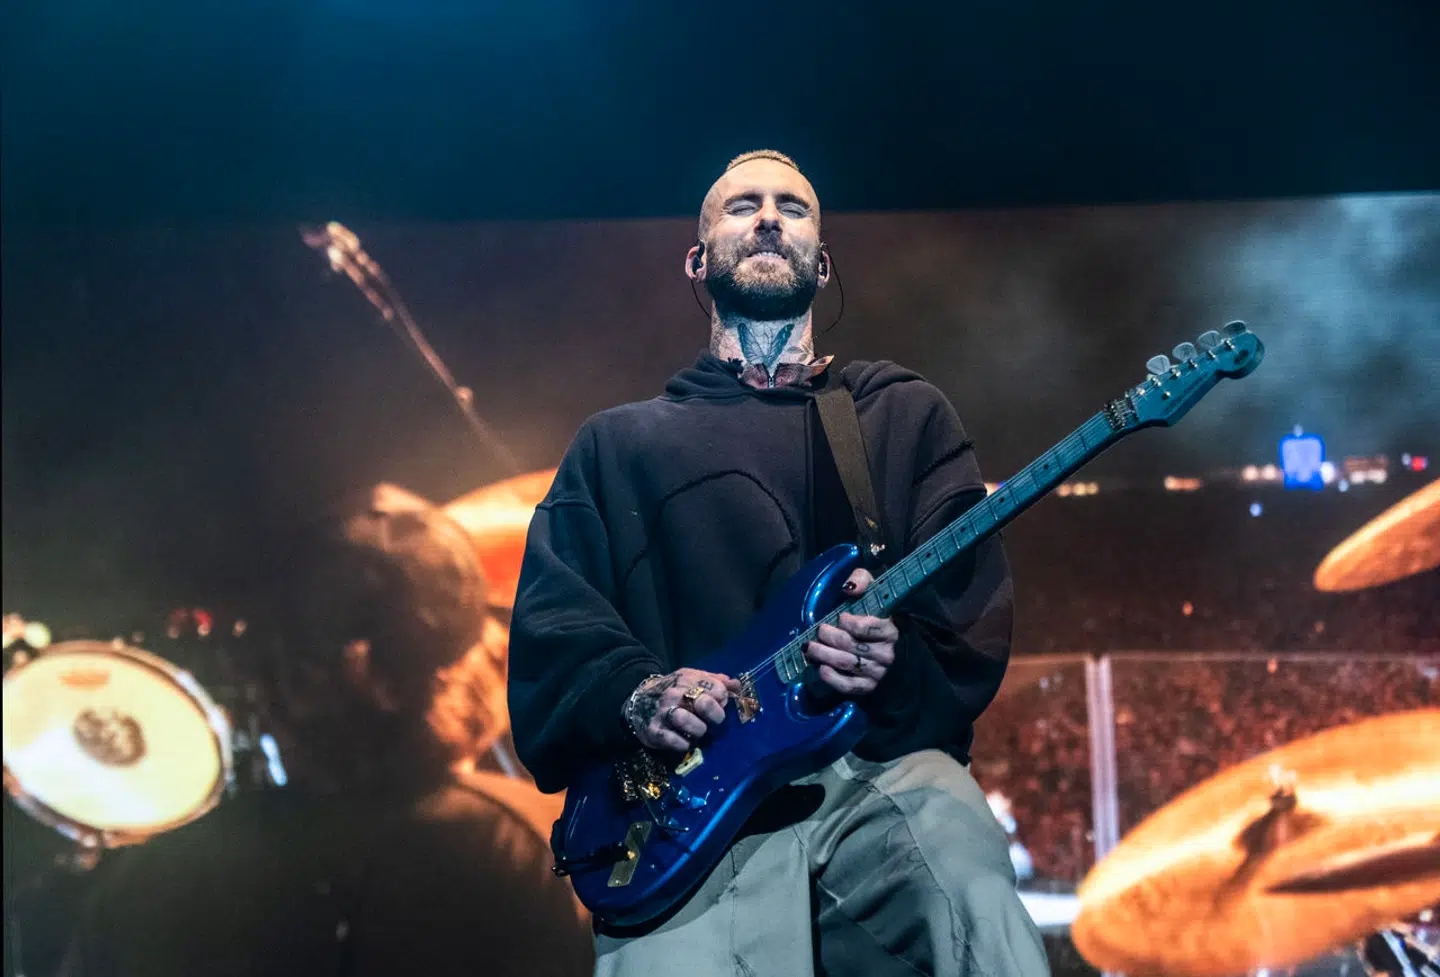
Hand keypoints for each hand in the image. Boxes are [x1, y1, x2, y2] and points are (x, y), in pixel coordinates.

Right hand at [622, 668, 740, 752]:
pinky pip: (674, 741)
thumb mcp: (694, 680)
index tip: (720, 704)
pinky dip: (684, 744)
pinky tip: (685, 741)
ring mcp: (663, 712)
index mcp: (687, 679)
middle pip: (703, 703)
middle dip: (715, 715)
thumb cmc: (675, 692)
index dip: (723, 699)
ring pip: (688, 722)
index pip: (717, 688)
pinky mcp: (654, 731)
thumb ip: (716, 682)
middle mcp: (674, 694)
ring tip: (699, 731)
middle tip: (714, 720)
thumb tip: (736, 685)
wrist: (640, 701)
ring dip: (699, 730)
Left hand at [805, 568, 898, 694]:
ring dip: (824, 655)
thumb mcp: (874, 593)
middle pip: (852, 646)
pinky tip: (821, 668)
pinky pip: (848, 686)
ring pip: (847, 664)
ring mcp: (878, 673)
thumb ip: (862, 581)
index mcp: (891, 630)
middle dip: (831, 637)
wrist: (894, 652)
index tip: (841, 618)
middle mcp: (887, 654)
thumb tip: (848, 588)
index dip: (850, 623)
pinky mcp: (868, 688)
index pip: (868, 628)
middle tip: (820, 631)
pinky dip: (832, 678)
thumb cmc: (878, 618)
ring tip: (810, 647)